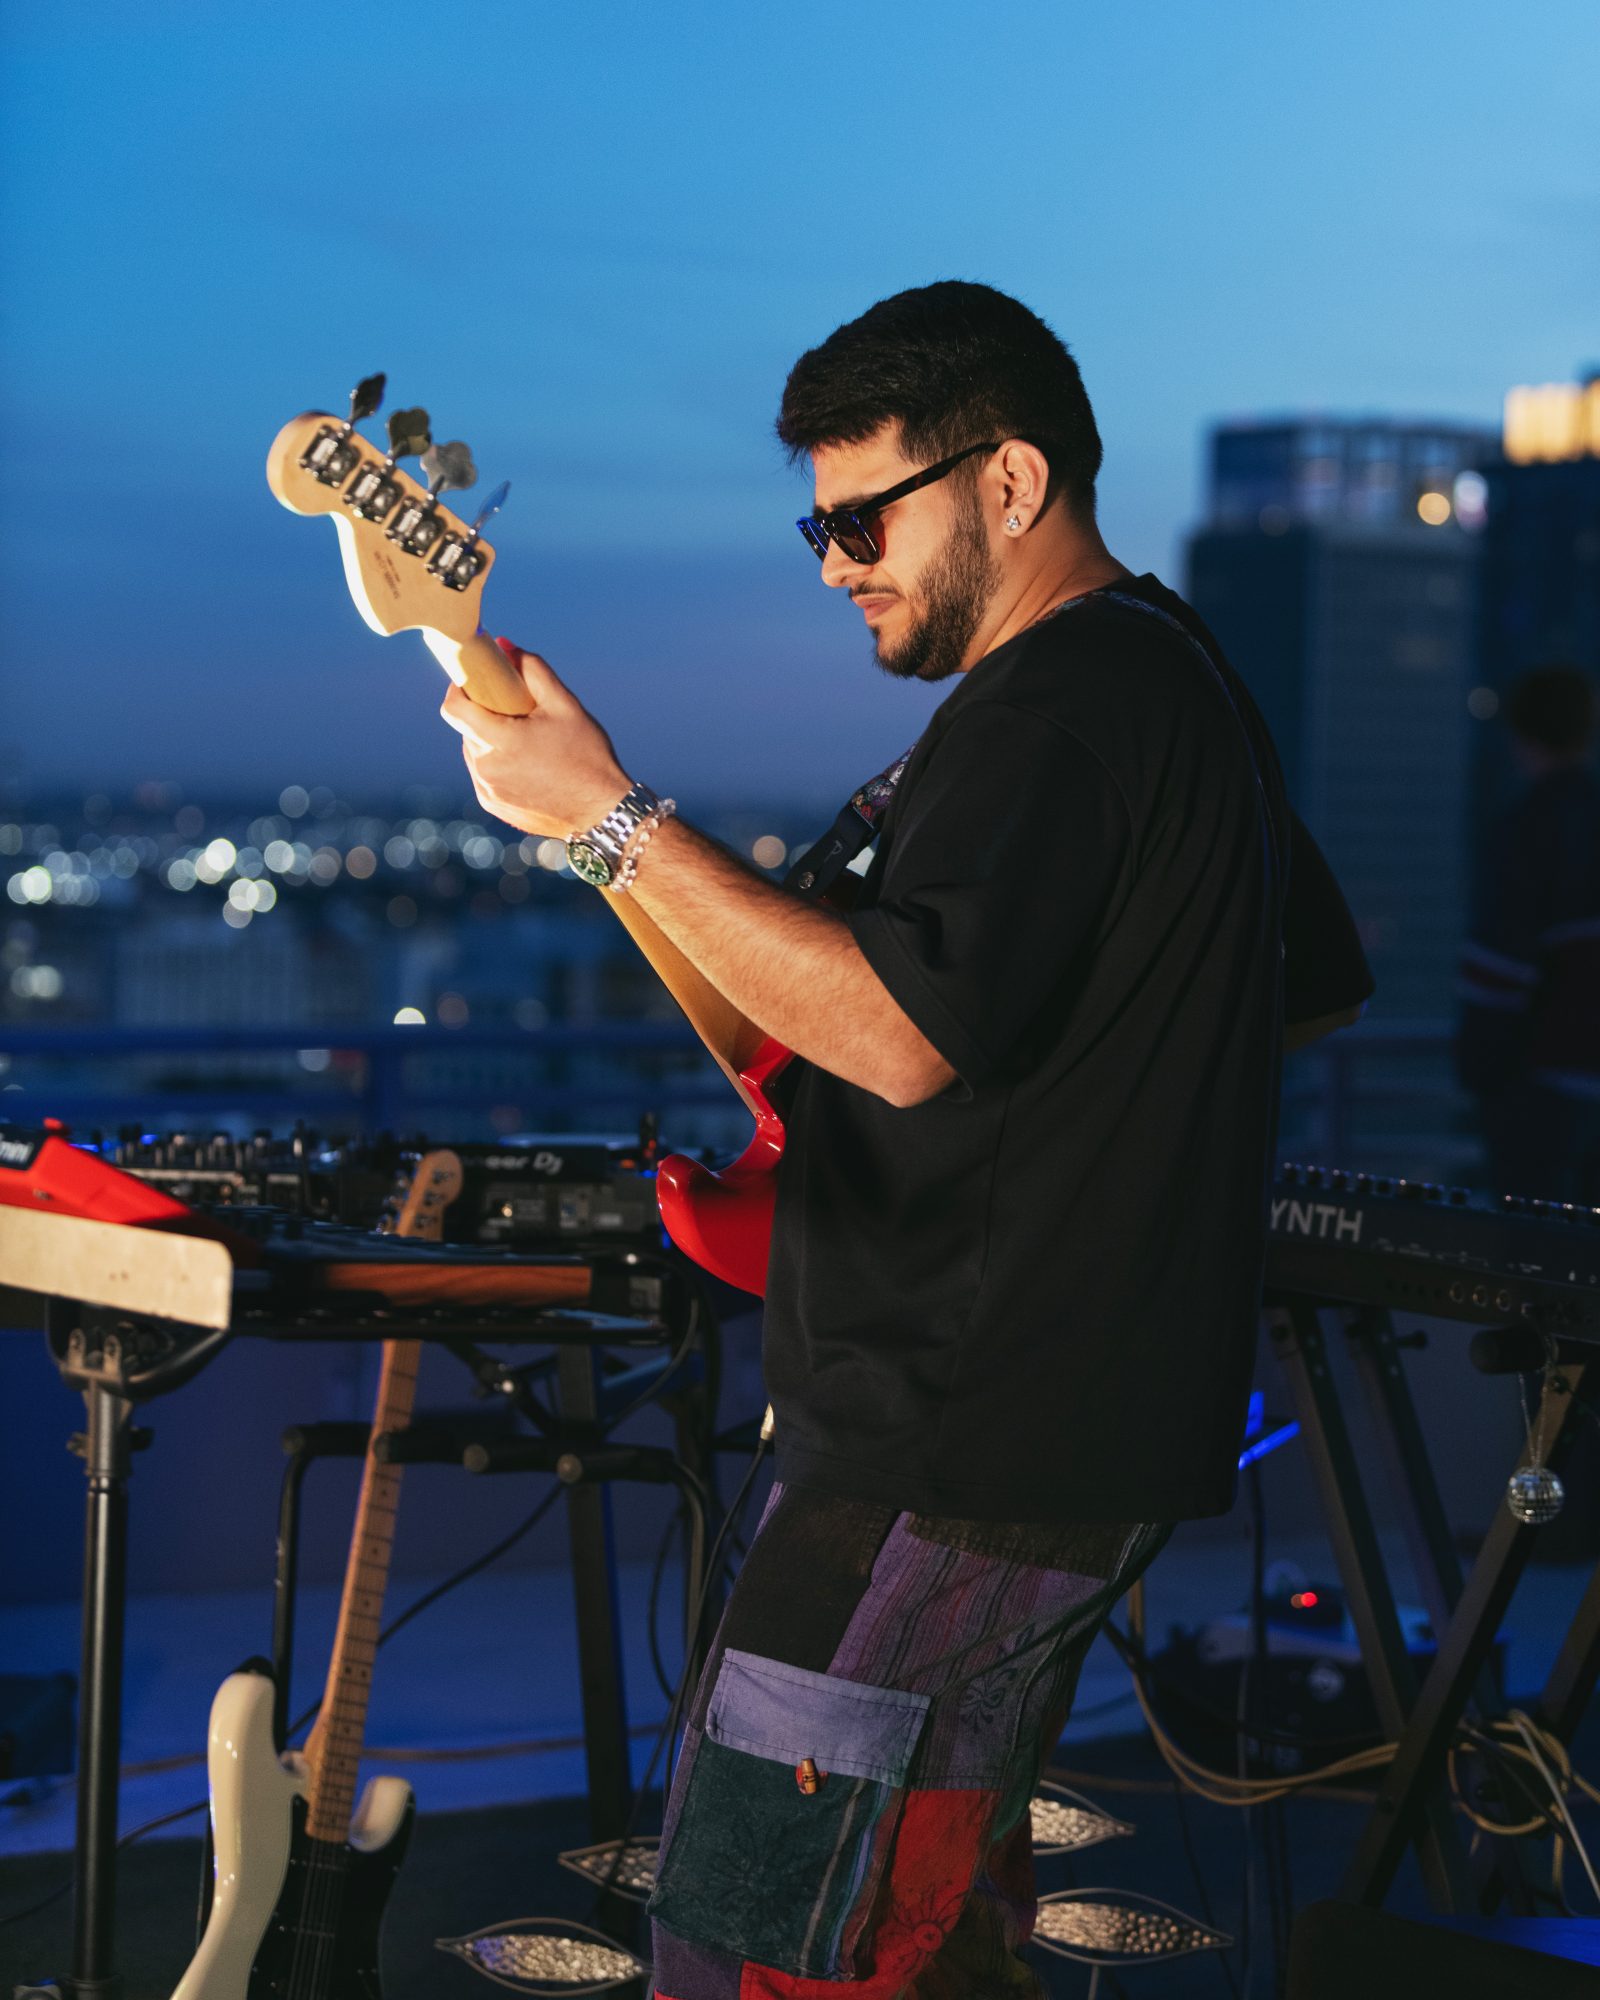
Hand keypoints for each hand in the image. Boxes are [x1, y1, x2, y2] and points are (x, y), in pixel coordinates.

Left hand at [439, 639, 631, 839]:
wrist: (601, 810)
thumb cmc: (587, 755)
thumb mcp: (565, 705)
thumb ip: (533, 670)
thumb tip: (504, 645)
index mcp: (502, 741)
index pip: (454, 708)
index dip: (458, 689)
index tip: (473, 681)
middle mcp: (487, 769)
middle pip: (467, 728)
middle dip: (484, 713)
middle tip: (514, 711)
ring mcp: (488, 790)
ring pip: (473, 751)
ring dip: (489, 738)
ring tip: (525, 740)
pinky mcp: (493, 805)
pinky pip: (483, 773)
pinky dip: (496, 762)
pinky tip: (526, 763)